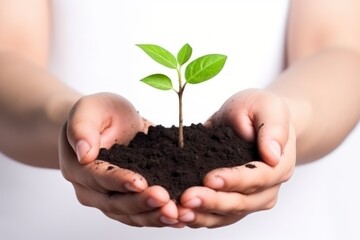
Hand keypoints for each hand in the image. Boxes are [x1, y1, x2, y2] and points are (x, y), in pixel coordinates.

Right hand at [59, 92, 182, 226]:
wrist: (110, 122)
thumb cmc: (99, 112)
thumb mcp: (90, 108)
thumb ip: (82, 127)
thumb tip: (83, 152)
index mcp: (79, 167)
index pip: (98, 178)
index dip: (119, 181)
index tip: (140, 182)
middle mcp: (91, 189)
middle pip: (115, 203)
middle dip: (141, 203)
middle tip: (164, 199)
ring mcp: (109, 199)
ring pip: (130, 214)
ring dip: (153, 215)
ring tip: (175, 213)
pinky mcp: (129, 201)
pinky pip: (142, 214)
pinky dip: (159, 216)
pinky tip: (178, 216)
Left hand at [177, 89, 295, 227]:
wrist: (251, 120)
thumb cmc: (259, 111)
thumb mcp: (268, 107)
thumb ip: (273, 128)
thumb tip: (272, 155)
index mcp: (278, 166)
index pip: (258, 178)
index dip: (234, 180)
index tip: (210, 178)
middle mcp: (266, 189)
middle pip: (241, 202)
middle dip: (213, 201)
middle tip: (187, 198)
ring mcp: (249, 199)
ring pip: (227, 214)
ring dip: (202, 214)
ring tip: (180, 211)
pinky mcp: (231, 202)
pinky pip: (216, 216)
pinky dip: (199, 217)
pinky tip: (180, 214)